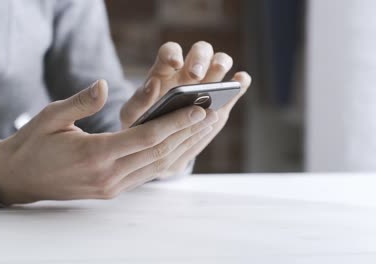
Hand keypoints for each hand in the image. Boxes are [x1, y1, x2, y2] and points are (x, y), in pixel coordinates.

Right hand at [0, 80, 217, 204]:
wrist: (17, 179)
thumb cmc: (33, 144)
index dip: (175, 123)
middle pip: (159, 153)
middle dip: (188, 134)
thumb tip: (105, 85)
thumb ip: (82, 102)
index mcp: (95, 155)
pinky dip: (167, 158)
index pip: (146, 137)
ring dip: (183, 147)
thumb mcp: (51, 117)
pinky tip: (180, 145)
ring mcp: (111, 186)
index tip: (199, 110)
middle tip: (212, 115)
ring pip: (157, 166)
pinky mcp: (112, 191)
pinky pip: (147, 174)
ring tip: (204, 129)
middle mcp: (108, 175)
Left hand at [120, 41, 251, 177]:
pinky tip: (241, 81)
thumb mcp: (133, 115)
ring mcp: (208, 84)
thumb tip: (152, 83)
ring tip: (218, 78)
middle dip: (200, 59)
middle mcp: (188, 72)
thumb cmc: (142, 126)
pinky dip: (241, 80)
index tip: (175, 63)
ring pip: (220, 62)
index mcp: (164, 71)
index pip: (170, 51)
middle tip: (195, 75)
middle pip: (200, 51)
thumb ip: (138, 100)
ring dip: (222, 64)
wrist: (159, 146)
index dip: (173, 53)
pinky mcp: (223, 100)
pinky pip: (235, 84)